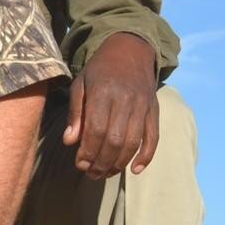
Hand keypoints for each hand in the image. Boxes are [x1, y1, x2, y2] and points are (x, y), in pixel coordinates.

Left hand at [64, 32, 159, 177]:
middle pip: (115, 140)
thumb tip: (69, 142)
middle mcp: (126, 100)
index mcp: (104, 93)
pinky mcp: (154, 110)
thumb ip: (75, 113)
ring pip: (133, 142)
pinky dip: (147, 156)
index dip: (88, 151)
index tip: (79, 164)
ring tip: (105, 174)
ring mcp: (143, 106)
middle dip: (102, 162)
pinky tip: (136, 170)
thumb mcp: (80, 84)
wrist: (129, 50)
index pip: (96, 129)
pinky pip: (153, 137)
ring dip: (119, 163)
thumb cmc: (99, 70)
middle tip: (91, 174)